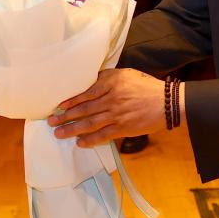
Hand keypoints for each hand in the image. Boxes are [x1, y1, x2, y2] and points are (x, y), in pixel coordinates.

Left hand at [47, 68, 164, 146]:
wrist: (166, 102)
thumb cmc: (146, 86)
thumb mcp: (125, 74)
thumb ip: (107, 78)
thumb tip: (90, 81)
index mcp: (111, 83)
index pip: (85, 93)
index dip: (70, 101)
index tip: (58, 107)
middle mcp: (111, 98)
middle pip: (84, 109)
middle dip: (65, 116)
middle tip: (51, 122)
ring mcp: (116, 114)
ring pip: (90, 123)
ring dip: (72, 129)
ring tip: (59, 134)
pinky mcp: (123, 128)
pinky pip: (103, 135)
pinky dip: (90, 140)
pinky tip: (80, 143)